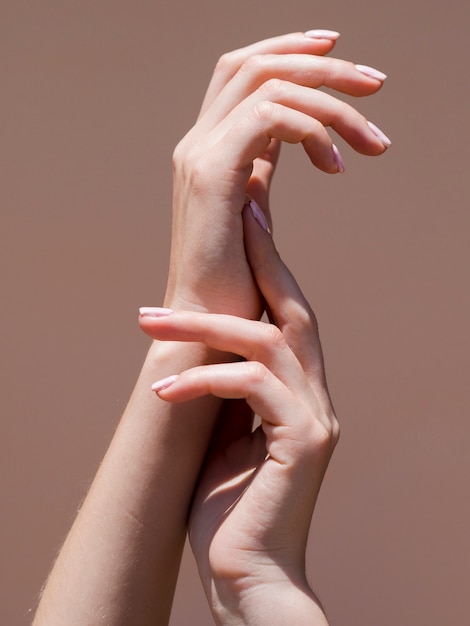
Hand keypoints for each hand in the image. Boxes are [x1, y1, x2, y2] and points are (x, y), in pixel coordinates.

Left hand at [143, 205, 338, 623]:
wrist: (251, 573)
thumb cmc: (227, 503)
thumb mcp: (221, 430)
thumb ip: (226, 385)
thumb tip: (200, 340)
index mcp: (296, 389)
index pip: (285, 313)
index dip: (268, 264)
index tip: (244, 219)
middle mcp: (316, 394)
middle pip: (293, 307)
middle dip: (262, 258)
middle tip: (232, 213)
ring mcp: (316, 416)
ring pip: (266, 341)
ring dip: (204, 325)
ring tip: (145, 321)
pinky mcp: (306, 441)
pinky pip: (253, 387)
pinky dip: (206, 379)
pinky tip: (163, 391)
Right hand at [165, 31, 388, 318]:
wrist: (203, 328)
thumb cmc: (232, 284)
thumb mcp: (250, 212)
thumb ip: (258, 168)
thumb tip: (280, 139)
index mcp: (207, 150)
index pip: (242, 73)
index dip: (289, 51)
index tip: (340, 55)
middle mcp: (197, 143)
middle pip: (254, 63)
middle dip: (319, 62)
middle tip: (375, 82)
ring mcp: (199, 155)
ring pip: (268, 84)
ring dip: (332, 102)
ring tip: (373, 142)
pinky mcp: (212, 175)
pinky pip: (268, 117)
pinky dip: (312, 131)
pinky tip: (337, 167)